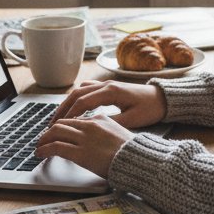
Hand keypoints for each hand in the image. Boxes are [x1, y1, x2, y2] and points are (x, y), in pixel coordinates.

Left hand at [35, 113, 134, 176]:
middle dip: (49, 131)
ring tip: (39, 147)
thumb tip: (94, 136)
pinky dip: (45, 149)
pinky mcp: (80, 153)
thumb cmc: (131, 150)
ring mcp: (84, 139)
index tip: (57, 134)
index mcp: (99, 119)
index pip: (74, 120)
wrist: (137, 159)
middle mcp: (90, 126)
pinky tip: (41, 153)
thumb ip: (104, 130)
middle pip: (62, 123)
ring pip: (55, 133)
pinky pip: (56, 147)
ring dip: (44, 139)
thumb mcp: (118, 133)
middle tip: (44, 139)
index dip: (62, 127)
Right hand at [50, 80, 166, 129]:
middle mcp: (106, 85)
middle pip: (77, 93)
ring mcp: (107, 84)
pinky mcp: (108, 87)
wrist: (162, 98)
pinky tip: (73, 109)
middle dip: (62, 108)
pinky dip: (77, 98)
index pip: (83, 102)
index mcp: (111, 91)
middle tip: (51, 123)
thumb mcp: (133, 120)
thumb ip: (112, 123)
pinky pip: (87, 90)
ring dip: (67, 102)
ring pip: (80, 90)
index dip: (70, 114)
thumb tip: (93, 129)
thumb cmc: (150, 109)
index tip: (60, 127)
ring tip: (58, 117)